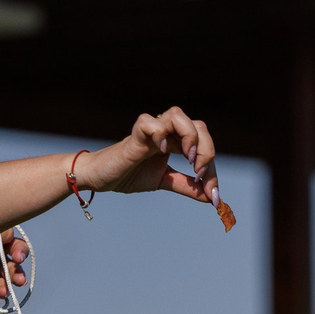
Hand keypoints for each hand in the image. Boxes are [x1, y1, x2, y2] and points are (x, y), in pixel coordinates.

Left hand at [0, 228, 29, 301]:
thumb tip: (2, 238)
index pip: (11, 235)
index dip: (13, 241)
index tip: (11, 249)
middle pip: (16, 250)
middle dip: (20, 254)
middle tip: (17, 259)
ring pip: (9, 269)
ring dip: (16, 275)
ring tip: (19, 282)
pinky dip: (1, 288)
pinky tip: (3, 292)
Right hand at [77, 107, 218, 207]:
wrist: (102, 178)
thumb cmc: (130, 175)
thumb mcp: (164, 181)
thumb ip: (187, 186)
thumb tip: (211, 198)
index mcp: (175, 140)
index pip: (204, 144)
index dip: (212, 169)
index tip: (213, 195)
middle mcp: (166, 131)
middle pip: (198, 126)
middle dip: (207, 150)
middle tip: (201, 173)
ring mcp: (151, 130)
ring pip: (178, 115)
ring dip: (189, 137)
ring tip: (188, 158)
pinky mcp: (135, 134)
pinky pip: (150, 122)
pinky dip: (160, 133)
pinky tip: (161, 151)